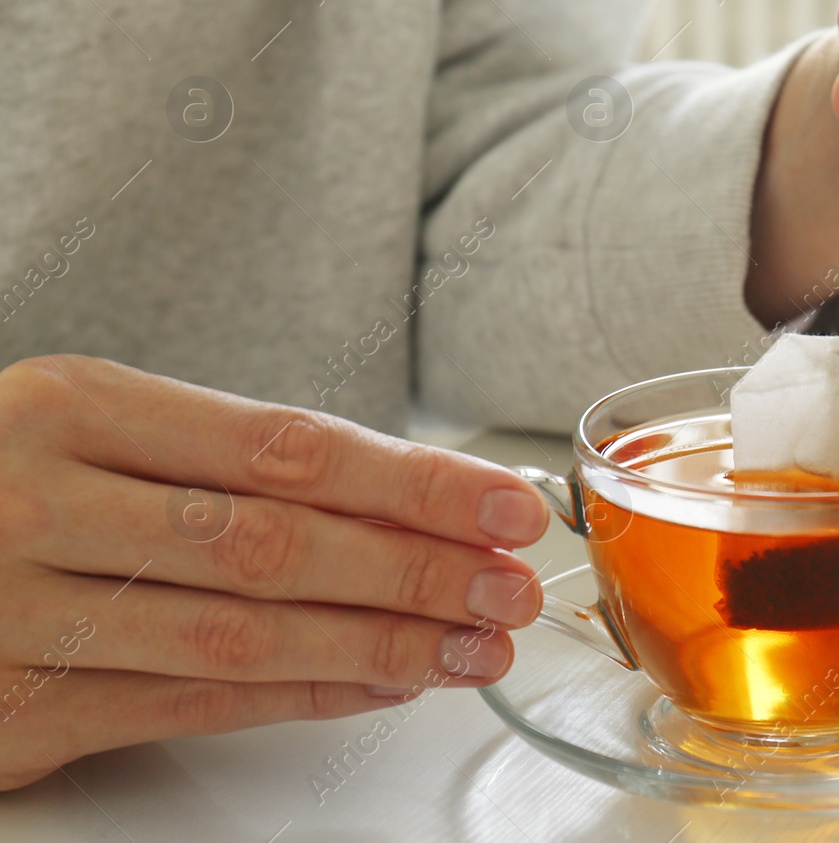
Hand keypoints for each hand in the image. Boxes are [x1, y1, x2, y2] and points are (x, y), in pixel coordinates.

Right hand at [0, 355, 548, 789]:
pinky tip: (385, 682)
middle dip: (416, 569)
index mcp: (74, 408)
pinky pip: (194, 702)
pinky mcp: (19, 709)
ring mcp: (21, 614)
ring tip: (475, 645)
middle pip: (275, 542)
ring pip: (244, 633)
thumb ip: (229, 459)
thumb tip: (408, 500)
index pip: (286, 448)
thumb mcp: (94, 430)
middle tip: (510, 586)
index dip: (411, 483)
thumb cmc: (9, 480)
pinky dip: (306, 693)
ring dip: (382, 644)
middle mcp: (43, 505)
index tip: (503, 504)